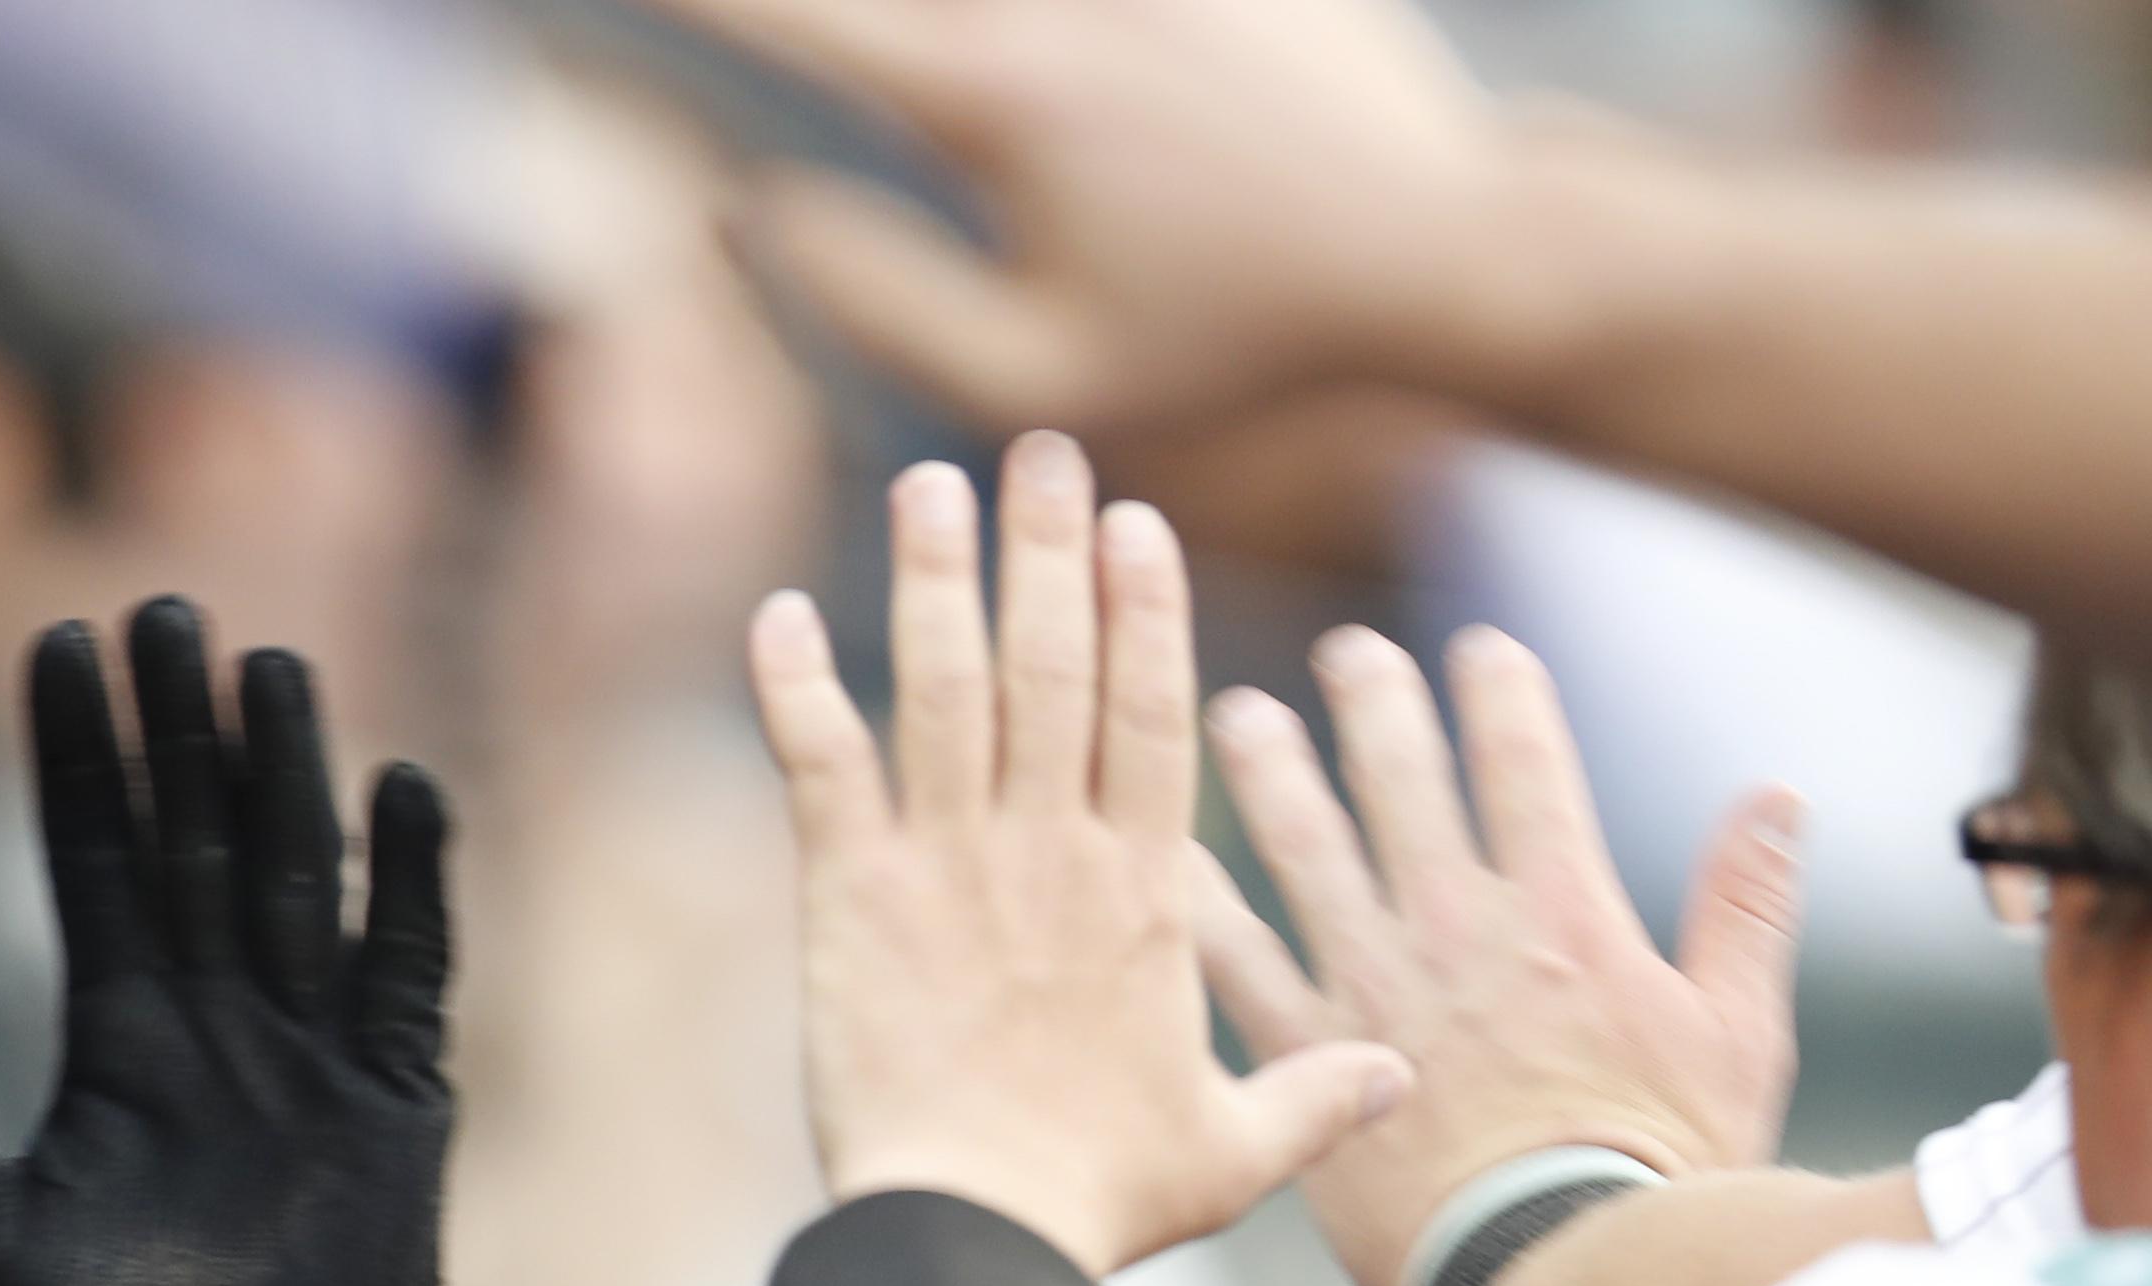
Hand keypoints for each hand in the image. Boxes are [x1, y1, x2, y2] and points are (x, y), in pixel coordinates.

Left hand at [0, 604, 453, 1285]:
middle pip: (198, 836)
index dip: (77, 757)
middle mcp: (217, 1017)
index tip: (57, 644)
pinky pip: (406, 966)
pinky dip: (411, 883)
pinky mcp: (393, 1094)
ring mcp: (309, 1048)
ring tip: (267, 663)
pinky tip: (402, 789)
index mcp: (122, 1032)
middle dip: (179, 727)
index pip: (94, 858)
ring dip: (285, 772)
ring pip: (299, 874)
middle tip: (161, 608)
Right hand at [656, 0, 1519, 436]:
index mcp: (992, 95)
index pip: (789, 11)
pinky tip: (978, 33)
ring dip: (906, 7)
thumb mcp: (1030, 382)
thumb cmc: (1235, 339)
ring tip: (924, 85)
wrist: (1448, 244)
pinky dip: (1026, 20)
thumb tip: (750, 200)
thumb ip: (868, 299)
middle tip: (703, 7)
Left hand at [767, 436, 1406, 1281]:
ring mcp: (948, 864)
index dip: (1142, 612)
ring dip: (934, 578)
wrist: (979, 1231)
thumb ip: (1310, 1098)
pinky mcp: (851, 898)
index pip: (1151, 715)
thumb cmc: (1099, 1200)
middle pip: (1055, 666)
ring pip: (944, 686)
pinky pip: (821, 767)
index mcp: (1143, 894)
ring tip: (930, 485)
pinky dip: (795, 689)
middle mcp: (1049, 852)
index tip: (1134, 525)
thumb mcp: (1233, 1151)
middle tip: (1041, 453)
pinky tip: (776, 617)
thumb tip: (1397, 1074)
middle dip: (1048, 550)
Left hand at [1195, 625, 1805, 1285]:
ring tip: (1233, 713)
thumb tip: (1780, 796)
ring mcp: (1375, 992)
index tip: (1477, 649)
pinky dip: (1202, 910)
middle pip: (1404, 784)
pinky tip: (1167, 862)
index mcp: (1563, 915)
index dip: (1500, 697)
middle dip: (1373, 705)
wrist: (1556, 1272)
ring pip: (1308, 852)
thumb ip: (1749, 906)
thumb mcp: (1739, 1031)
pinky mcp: (1309, 1063)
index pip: (1527, 766)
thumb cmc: (1657, 1168)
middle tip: (1345, 654)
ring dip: (1269, 775)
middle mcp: (1458, 932)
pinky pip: (1238, 968)